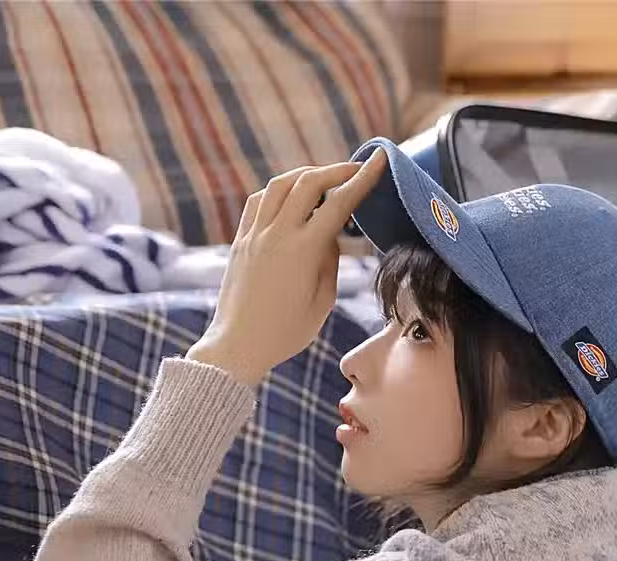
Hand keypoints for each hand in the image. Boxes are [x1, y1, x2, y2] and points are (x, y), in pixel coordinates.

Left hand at [188, 151, 388, 384]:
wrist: (238, 345)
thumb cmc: (285, 333)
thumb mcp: (322, 302)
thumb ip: (330, 263)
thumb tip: (329, 237)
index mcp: (303, 251)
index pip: (339, 203)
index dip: (362, 179)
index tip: (378, 160)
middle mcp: (277, 235)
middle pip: (309, 183)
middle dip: (336, 170)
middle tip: (356, 168)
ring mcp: (255, 234)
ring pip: (280, 184)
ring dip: (305, 175)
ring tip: (323, 179)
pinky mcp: (240, 240)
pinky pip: (259, 201)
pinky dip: (279, 190)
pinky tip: (290, 196)